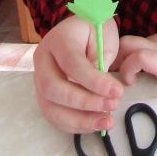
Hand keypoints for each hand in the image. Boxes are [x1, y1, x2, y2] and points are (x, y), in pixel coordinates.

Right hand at [33, 16, 123, 133]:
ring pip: (50, 108)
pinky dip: (74, 125)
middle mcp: (42, 61)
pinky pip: (54, 117)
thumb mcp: (102, 36)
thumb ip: (100, 59)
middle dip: (84, 102)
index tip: (116, 91)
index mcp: (57, 40)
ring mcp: (39, 80)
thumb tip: (100, 89)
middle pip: (53, 88)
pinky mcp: (44, 96)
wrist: (79, 30)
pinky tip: (95, 125)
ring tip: (106, 122)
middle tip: (112, 106)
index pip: (72, 64)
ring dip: (80, 120)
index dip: (94, 81)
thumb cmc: (93, 31)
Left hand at [112, 20, 156, 91]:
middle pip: (123, 41)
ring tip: (115, 85)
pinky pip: (142, 57)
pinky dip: (129, 69)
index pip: (133, 43)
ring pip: (126, 45)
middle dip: (108, 59)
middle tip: (104, 81)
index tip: (112, 74)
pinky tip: (131, 82)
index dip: (118, 57)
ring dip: (114, 65)